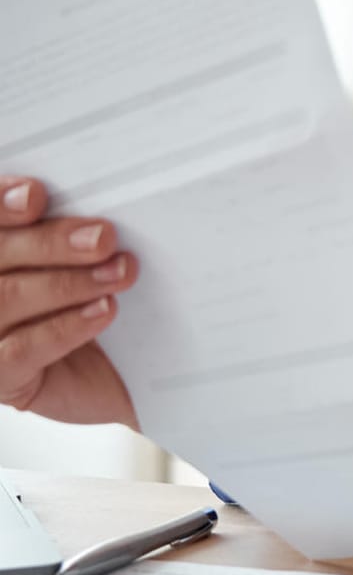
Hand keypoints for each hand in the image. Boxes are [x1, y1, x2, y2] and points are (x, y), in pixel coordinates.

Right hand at [0, 176, 139, 427]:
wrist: (110, 379)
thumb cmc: (86, 306)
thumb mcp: (78, 264)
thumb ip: (70, 237)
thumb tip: (93, 219)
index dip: (0, 203)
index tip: (35, 195)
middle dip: (51, 242)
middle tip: (103, 238)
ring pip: (7, 298)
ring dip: (69, 282)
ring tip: (118, 273)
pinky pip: (20, 350)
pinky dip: (67, 326)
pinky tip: (104, 310)